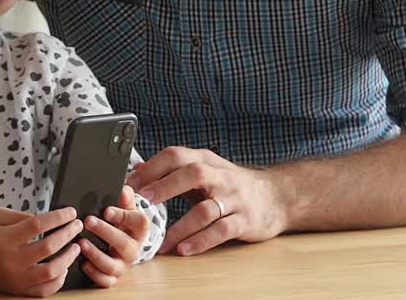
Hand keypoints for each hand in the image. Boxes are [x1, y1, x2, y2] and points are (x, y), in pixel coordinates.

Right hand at [0, 206, 82, 296]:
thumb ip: (21, 215)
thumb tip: (48, 219)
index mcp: (5, 238)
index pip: (37, 225)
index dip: (58, 217)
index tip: (70, 212)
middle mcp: (11, 259)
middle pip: (48, 246)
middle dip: (67, 234)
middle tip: (77, 225)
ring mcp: (16, 278)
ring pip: (51, 271)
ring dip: (68, 258)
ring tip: (76, 246)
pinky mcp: (19, 290)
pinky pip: (45, 290)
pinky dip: (59, 280)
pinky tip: (64, 268)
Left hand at [77, 185, 148, 287]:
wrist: (119, 241)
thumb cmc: (120, 222)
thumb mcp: (125, 207)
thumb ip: (125, 197)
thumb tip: (124, 190)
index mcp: (139, 230)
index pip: (139, 222)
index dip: (123, 216)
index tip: (106, 210)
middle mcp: (133, 249)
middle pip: (124, 244)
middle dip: (105, 232)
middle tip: (88, 221)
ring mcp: (123, 265)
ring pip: (113, 266)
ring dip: (96, 255)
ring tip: (81, 243)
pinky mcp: (112, 278)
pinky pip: (105, 281)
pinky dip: (93, 273)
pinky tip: (82, 263)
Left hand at [126, 146, 286, 255]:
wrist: (275, 197)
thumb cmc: (230, 185)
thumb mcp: (205, 171)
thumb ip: (174, 173)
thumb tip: (136, 174)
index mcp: (205, 160)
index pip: (176, 155)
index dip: (152, 167)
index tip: (129, 182)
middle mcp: (220, 176)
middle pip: (193, 174)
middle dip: (165, 186)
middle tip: (142, 200)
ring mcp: (234, 198)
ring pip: (206, 208)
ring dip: (180, 226)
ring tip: (162, 241)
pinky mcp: (245, 220)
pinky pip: (221, 231)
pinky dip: (201, 241)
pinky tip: (184, 249)